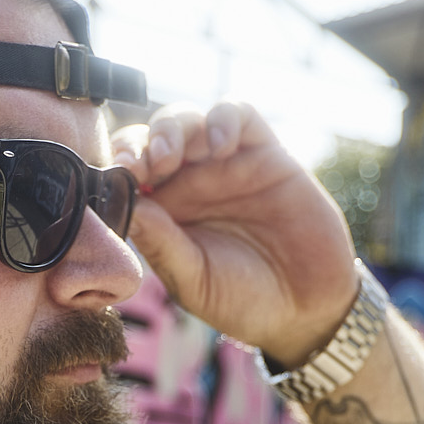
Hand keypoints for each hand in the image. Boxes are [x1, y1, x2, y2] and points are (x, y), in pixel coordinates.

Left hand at [111, 101, 358, 365]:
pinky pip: (240, 115)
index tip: (118, 176)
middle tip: (145, 165)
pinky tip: (221, 144)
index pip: (127, 172)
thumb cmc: (243, 299)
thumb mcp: (194, 281)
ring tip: (173, 156)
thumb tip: (128, 206)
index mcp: (162, 212)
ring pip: (189, 120)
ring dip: (174, 127)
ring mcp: (225, 164)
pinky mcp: (266, 153)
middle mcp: (189, 183)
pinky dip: (224, 117)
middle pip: (151, 138)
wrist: (306, 308)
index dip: (117, 165)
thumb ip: (163, 245)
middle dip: (141, 142)